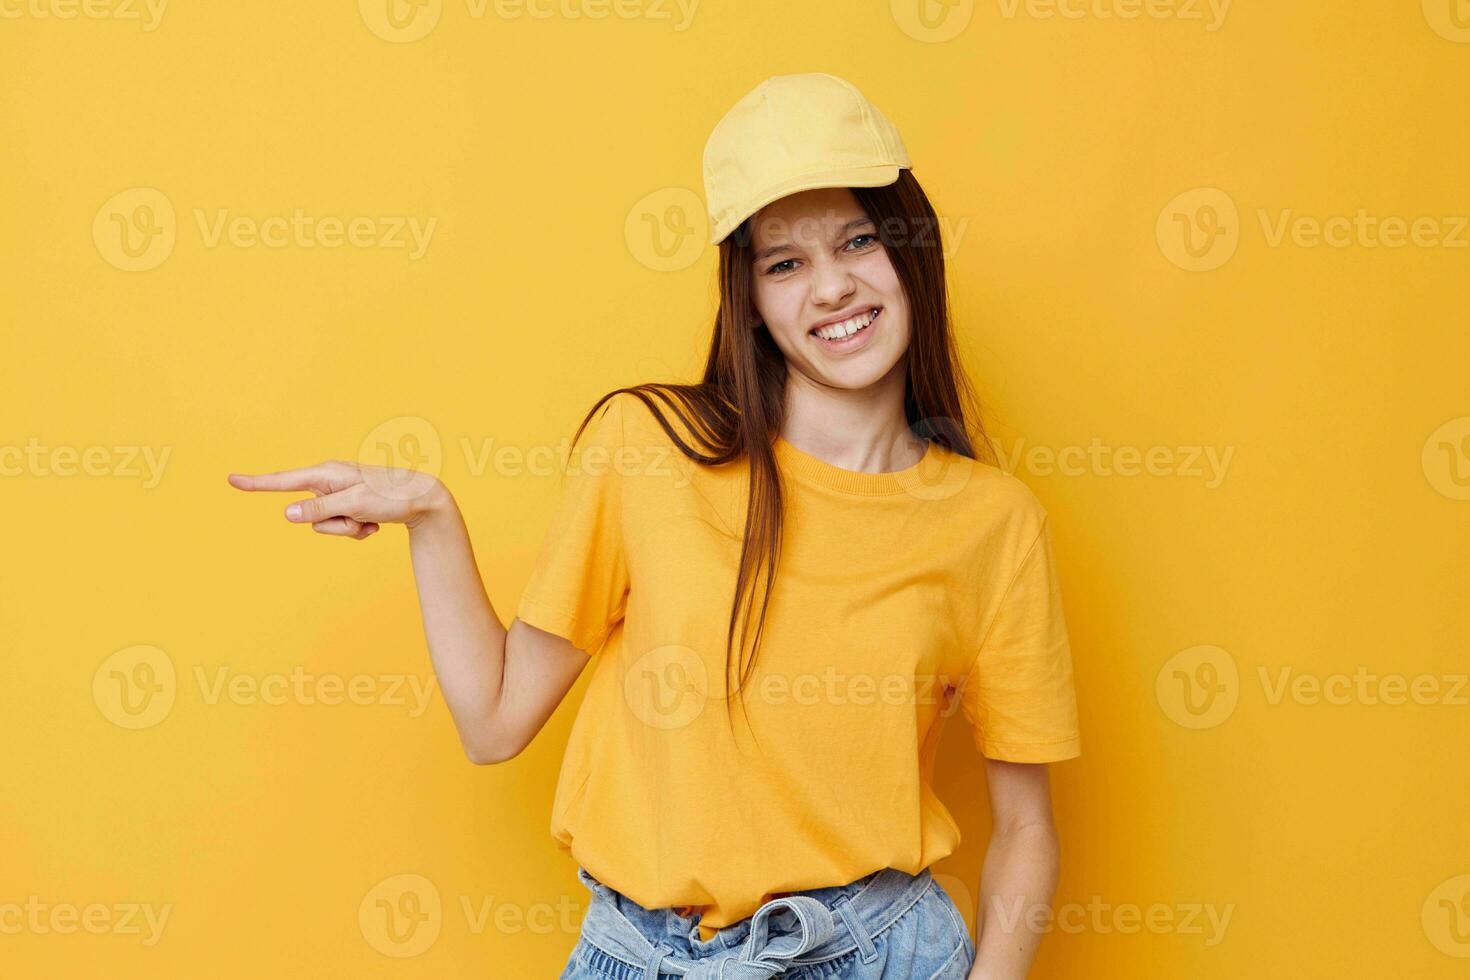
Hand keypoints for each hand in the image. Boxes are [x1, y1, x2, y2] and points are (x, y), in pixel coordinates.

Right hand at [227, 460, 446, 538]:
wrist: (423, 500)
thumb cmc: (390, 496)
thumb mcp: (353, 504)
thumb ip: (320, 510)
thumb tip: (287, 514)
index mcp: (325, 475)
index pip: (283, 481)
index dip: (256, 483)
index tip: (231, 479)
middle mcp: (329, 483)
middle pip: (309, 516)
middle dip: (334, 525)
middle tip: (361, 515)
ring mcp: (339, 496)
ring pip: (326, 526)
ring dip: (349, 529)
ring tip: (372, 518)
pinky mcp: (350, 507)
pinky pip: (342, 529)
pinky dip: (359, 531)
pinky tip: (377, 524)